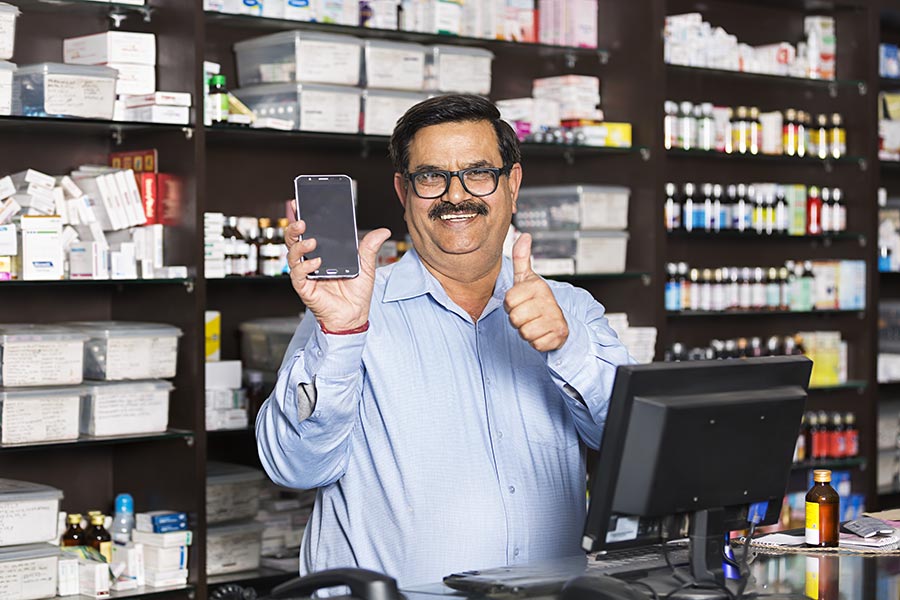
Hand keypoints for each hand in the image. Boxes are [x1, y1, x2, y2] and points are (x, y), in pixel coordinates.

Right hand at [286, 217, 391, 331]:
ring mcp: (307, 274)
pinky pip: (298, 274)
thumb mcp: (366, 266)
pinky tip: (316, 262)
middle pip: (294, 240)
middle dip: (294, 228)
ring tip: (311, 241)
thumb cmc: (356, 293)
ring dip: (300, 245)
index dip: (301, 217)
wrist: (354, 316)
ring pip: (292, 255)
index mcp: (323, 253)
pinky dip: (305, 267)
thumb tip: (382, 231)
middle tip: (301, 220)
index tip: (299, 203)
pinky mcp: (305, 287)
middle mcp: (312, 261)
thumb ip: (369, 247)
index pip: (309, 232)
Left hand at [504, 233, 568, 351]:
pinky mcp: (558, 336)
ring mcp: (555, 319)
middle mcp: (548, 301)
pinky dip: (537, 342)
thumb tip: (523, 235)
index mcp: (538, 287)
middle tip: (528, 314)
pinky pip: (535, 344)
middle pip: (515, 318)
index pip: (509, 300)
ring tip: (535, 323)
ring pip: (524, 332)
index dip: (511, 304)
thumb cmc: (539, 301)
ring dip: (526, 331)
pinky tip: (543, 333)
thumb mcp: (528, 279)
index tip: (521, 302)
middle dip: (518, 320)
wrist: (561, 322)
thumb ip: (522, 258)